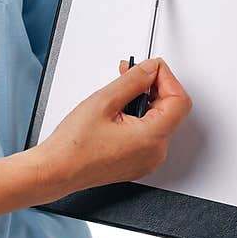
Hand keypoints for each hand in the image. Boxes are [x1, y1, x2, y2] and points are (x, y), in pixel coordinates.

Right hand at [33, 58, 191, 200]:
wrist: (58, 171)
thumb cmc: (74, 146)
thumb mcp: (104, 101)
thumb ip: (133, 80)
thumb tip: (150, 69)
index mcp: (152, 139)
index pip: (178, 100)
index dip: (166, 77)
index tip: (152, 67)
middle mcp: (155, 153)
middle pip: (171, 110)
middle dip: (154, 86)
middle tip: (133, 72)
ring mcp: (147, 160)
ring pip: (160, 120)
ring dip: (145, 99)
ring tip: (121, 89)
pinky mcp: (138, 161)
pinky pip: (149, 133)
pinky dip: (140, 115)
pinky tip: (120, 107)